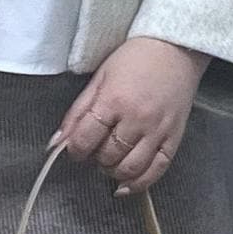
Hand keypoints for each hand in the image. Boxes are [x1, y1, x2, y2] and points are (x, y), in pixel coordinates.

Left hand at [48, 37, 208, 196]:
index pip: (86, 139)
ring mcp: (158, 130)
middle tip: (96, 150)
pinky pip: (157, 170)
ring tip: (109, 162)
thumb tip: (57, 142)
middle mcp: (137, 118)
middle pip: (107, 156)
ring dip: (113, 172)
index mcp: (114, 100)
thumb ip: (78, 112)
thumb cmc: (136, 59)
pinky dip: (139, 184)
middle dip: (96, 159)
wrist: (175, 48)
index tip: (76, 150)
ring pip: (129, 168)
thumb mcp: (100, 78)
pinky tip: (126, 185)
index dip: (76, 150)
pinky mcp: (174, 138)